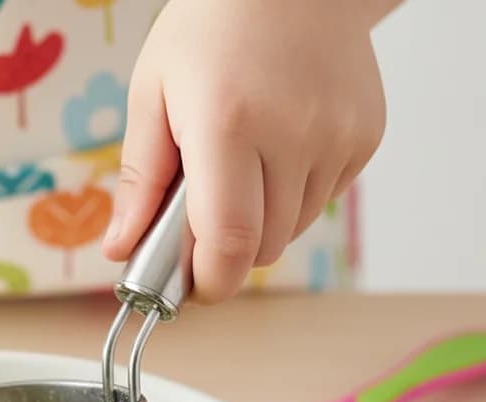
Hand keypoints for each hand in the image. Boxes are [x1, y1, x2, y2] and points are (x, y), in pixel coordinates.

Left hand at [103, 0, 389, 301]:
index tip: (189, 287)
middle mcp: (293, 134)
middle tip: (201, 222)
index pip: (228, 243)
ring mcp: (337, 137)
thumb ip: (139, 182)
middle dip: (227, 253)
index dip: (208, 282)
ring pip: (292, 231)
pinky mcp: (365, 138)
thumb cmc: (211, 30)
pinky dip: (293, 197)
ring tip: (241, 171)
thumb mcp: (152, 95)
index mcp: (228, 125)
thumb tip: (120, 250)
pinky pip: (321, 201)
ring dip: (260, 224)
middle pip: (261, 249)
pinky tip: (277, 151)